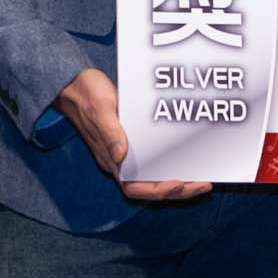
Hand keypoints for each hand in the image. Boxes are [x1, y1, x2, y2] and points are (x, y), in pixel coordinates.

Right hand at [56, 69, 209, 203]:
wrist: (74, 85)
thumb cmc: (87, 94)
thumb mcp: (101, 109)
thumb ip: (111, 133)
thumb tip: (122, 156)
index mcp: (110, 158)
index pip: (135, 188)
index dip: (160, 191)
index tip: (182, 185)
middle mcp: (118, 161)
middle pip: (150, 187)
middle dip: (178, 190)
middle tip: (204, 184)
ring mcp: (124, 153)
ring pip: (153, 176)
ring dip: (178, 180)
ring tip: (201, 177)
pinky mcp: (130, 142)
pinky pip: (153, 160)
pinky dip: (171, 164)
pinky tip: (186, 158)